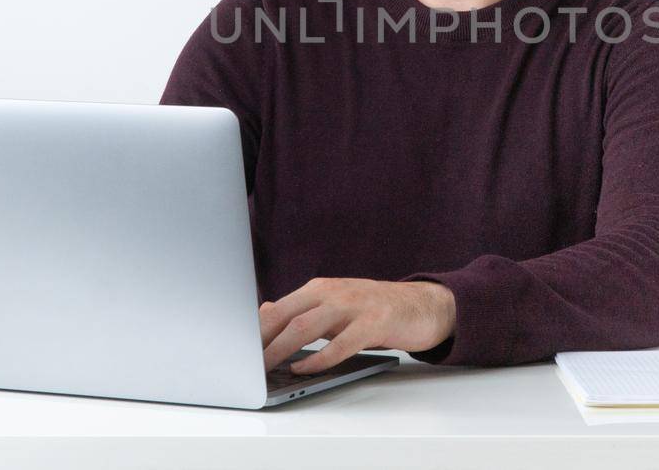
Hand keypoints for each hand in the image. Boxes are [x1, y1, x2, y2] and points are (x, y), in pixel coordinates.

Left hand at [258, 278, 455, 373]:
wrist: (424, 305)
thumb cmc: (375, 310)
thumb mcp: (335, 306)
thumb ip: (302, 311)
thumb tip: (264, 313)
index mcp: (320, 289)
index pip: (276, 308)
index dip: (252, 329)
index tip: (233, 349)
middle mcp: (333, 293)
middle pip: (285, 315)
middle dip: (259, 340)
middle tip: (240, 363)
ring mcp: (354, 306)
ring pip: (306, 327)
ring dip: (280, 349)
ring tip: (262, 368)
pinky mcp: (375, 323)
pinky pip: (341, 343)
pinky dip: (319, 358)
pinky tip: (304, 369)